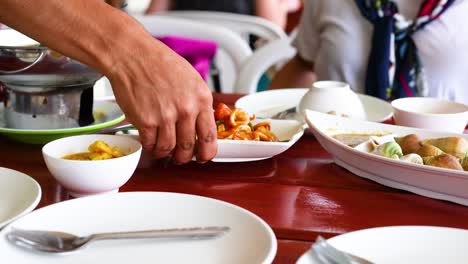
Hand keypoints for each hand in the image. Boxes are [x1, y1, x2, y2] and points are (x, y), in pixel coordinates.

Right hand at [105, 28, 216, 163]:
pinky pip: (150, 144)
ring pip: (168, 149)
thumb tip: (202, 124)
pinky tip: (149, 141)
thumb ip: (198, 103)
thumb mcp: (191, 79)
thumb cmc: (159, 63)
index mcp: (201, 99)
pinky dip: (149, 146)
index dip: (207, 152)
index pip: (209, 136)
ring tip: (161, 148)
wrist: (133, 55)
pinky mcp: (146, 121)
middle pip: (189, 147)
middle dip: (184, 157)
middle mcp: (186, 109)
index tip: (204, 156)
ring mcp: (166, 116)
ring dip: (165, 153)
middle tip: (180, 157)